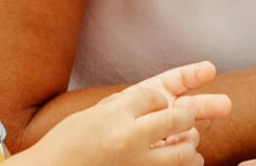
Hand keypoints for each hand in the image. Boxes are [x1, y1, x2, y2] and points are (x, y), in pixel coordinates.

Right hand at [27, 61, 231, 164]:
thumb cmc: (67, 143)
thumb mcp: (93, 114)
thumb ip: (124, 107)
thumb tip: (158, 102)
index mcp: (113, 115)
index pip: (154, 96)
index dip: (159, 99)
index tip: (157, 103)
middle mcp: (127, 138)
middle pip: (176, 119)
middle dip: (184, 116)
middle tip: (183, 117)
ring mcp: (135, 165)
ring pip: (183, 152)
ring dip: (189, 144)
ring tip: (185, 140)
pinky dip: (182, 165)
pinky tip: (178, 160)